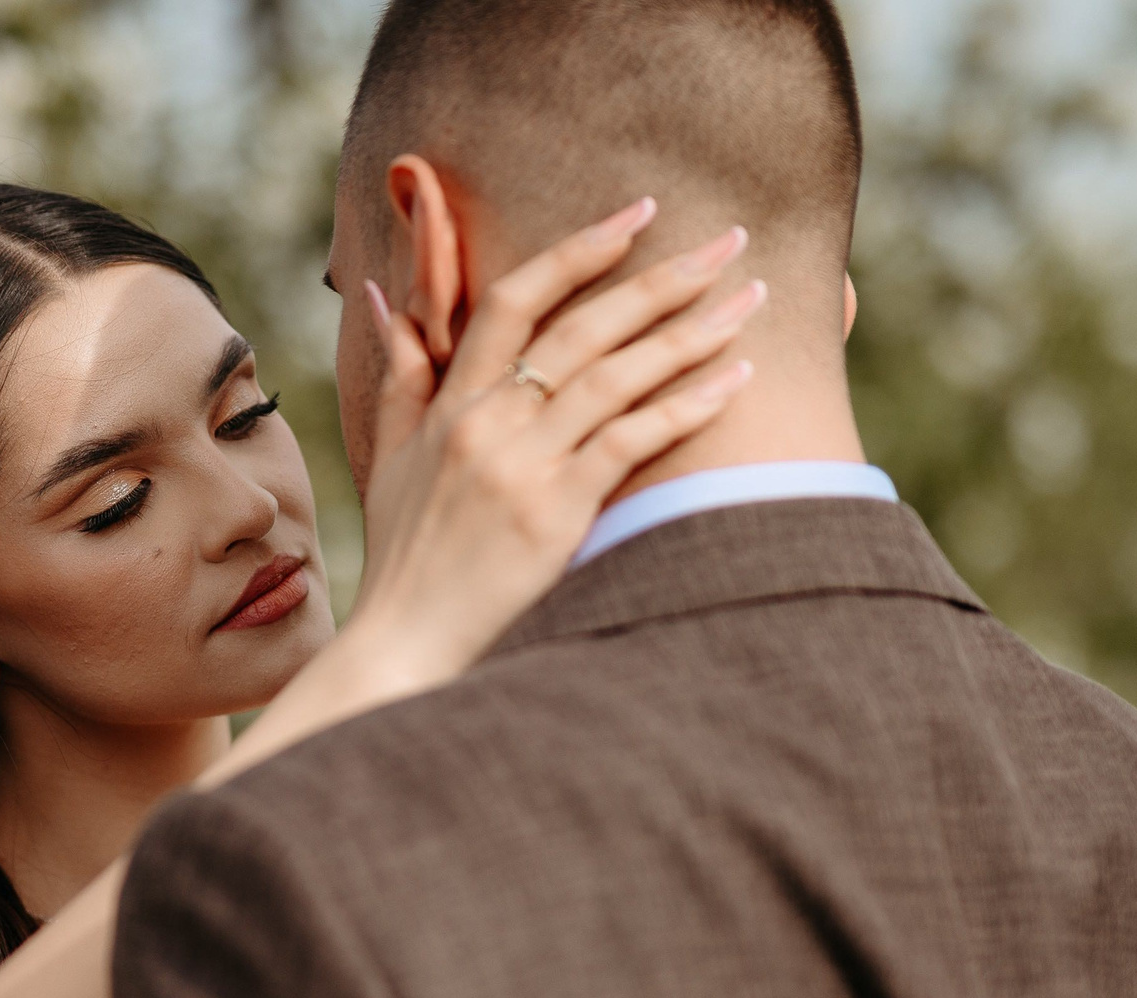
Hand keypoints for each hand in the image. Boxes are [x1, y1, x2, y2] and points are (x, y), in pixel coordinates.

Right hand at [345, 198, 763, 679]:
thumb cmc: (403, 558)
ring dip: (691, 333)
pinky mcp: (553, 513)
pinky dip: (686, 406)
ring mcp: (520, 466)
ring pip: (616, 375)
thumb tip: (386, 299)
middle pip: (583, 327)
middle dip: (661, 278)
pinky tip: (736, 381)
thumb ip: (400, 377)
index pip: (514, 300)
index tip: (639, 215)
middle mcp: (486, 423)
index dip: (579, 251)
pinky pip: (631, 440)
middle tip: (729, 240)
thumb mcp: (390, 459)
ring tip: (751, 300)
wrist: (402, 643)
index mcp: (451, 404)